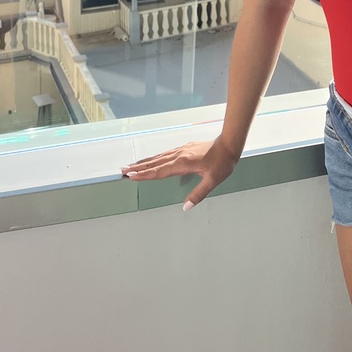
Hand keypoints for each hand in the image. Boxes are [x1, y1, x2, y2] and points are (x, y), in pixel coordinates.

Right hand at [121, 136, 238, 209]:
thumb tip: (185, 207)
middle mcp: (179, 155)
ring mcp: (181, 150)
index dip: (144, 174)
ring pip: (159, 157)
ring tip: (132, 165)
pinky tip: (152, 160)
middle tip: (122, 170)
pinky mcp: (185, 148)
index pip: (159, 171)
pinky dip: (155, 158)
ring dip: (144, 162)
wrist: (229, 144)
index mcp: (183, 163)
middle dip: (138, 167)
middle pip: (155, 163)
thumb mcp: (213, 181)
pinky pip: (165, 154)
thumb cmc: (222, 163)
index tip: (130, 176)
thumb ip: (199, 194)